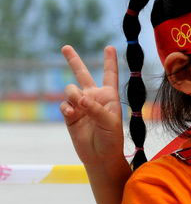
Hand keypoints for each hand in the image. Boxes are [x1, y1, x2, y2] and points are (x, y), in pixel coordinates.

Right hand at [60, 45, 125, 166]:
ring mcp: (81, 105)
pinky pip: (64, 105)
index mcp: (110, 96)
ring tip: (78, 107)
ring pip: (70, 89)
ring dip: (72, 95)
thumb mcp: (110, 122)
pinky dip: (67, 108)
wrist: (100, 156)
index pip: (110, 75)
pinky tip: (72, 115)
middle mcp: (94, 97)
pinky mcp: (70, 114)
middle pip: (83, 74)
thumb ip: (96, 108)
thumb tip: (80, 98)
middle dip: (74, 61)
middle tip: (65, 47)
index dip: (110, 61)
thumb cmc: (112, 139)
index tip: (110, 47)